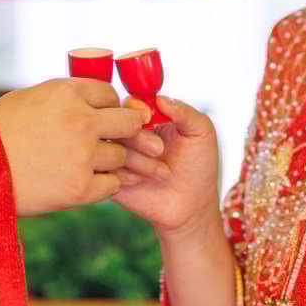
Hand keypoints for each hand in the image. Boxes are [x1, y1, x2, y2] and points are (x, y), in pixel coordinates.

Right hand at [0, 78, 147, 216]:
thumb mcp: (30, 98)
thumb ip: (67, 97)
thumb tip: (102, 100)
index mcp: (67, 93)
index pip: (110, 95)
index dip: (108, 107)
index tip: (100, 117)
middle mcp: (81, 121)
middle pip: (129, 123)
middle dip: (124, 131)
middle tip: (113, 140)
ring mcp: (83, 156)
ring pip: (120, 156)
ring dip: (108, 160)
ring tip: (82, 164)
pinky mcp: (80, 189)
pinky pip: (111, 185)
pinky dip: (102, 185)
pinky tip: (82, 181)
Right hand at [111, 96, 220, 238]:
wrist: (192, 207)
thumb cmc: (199, 168)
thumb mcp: (202, 134)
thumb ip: (186, 112)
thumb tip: (161, 98)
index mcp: (150, 120)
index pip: (131, 103)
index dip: (136, 108)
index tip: (149, 117)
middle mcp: (130, 135)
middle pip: (115, 122)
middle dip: (138, 135)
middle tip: (160, 150)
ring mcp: (119, 156)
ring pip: (109, 145)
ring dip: (135, 157)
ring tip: (161, 173)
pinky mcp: (111, 177)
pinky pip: (103, 169)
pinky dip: (123, 173)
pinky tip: (141, 182)